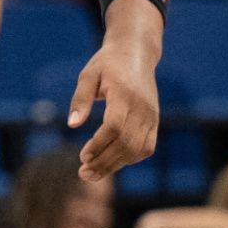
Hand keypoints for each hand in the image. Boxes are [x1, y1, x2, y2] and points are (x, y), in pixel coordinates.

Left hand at [65, 17, 158, 180]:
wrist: (136, 53)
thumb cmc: (107, 64)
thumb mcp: (88, 75)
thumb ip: (80, 99)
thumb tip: (72, 125)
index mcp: (124, 92)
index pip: (114, 126)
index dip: (99, 144)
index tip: (83, 156)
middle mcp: (142, 106)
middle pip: (126, 142)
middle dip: (105, 161)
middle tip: (84, 174)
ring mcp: (151, 115)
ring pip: (138, 148)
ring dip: (116, 165)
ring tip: (93, 174)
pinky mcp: (155, 120)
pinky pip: (147, 146)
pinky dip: (130, 159)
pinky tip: (112, 163)